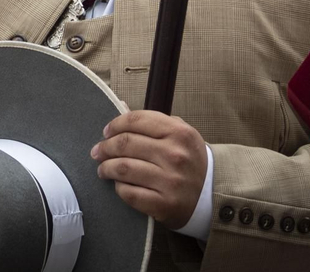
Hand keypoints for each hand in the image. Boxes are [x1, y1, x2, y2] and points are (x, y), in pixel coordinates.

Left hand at [93, 110, 208, 228]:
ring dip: (106, 168)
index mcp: (180, 133)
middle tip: (98, 152)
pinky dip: (118, 188)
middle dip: (105, 147)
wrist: (212, 196)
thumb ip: (152, 122)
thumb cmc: (189, 160)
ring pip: (123, 168)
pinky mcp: (164, 204)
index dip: (115, 124)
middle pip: (125, 143)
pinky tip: (118, 185)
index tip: (107, 132)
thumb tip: (120, 105)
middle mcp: (176, 155)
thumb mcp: (180, 135)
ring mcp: (170, 181)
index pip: (136, 120)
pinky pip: (129, 193)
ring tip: (103, 169)